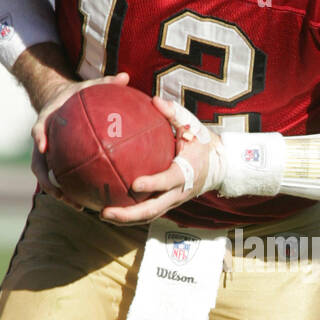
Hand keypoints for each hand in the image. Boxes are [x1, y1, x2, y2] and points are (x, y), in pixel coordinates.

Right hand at [30, 72, 129, 205]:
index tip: (42, 148)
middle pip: (39, 164)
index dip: (38, 138)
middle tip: (61, 192)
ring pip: (48, 178)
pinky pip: (64, 179)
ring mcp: (47, 155)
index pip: (38, 129)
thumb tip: (126, 76)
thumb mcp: (89, 87)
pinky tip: (92, 203)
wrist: (61, 102)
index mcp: (46, 121)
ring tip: (78, 206)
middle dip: (48, 180)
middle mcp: (43, 141)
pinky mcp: (57, 163)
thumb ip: (106, 83)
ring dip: (60, 193)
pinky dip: (74, 191)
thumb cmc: (78, 94)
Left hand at [99, 97, 223, 224]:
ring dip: (125, 219)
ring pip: (148, 215)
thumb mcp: (194, 126)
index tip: (134, 184)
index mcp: (186, 173)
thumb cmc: (202, 144)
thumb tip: (154, 100)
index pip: (169, 181)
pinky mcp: (166, 204)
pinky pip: (147, 211)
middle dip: (128, 214)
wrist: (219, 167)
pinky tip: (109, 206)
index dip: (153, 184)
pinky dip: (129, 213)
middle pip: (152, 209)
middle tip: (104, 212)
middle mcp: (178, 192)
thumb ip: (174, 114)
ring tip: (101, 214)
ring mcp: (172, 202)